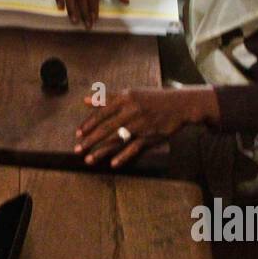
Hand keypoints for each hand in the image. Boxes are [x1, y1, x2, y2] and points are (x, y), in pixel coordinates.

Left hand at [75, 86, 219, 167]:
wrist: (180, 105)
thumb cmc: (152, 99)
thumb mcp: (130, 93)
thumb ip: (107, 98)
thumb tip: (85, 100)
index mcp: (125, 98)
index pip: (102, 112)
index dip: (88, 124)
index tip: (77, 133)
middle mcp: (131, 111)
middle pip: (106, 128)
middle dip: (90, 140)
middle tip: (77, 149)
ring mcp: (141, 125)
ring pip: (117, 140)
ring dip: (102, 151)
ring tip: (88, 160)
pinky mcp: (150, 136)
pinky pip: (133, 148)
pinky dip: (123, 157)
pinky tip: (112, 164)